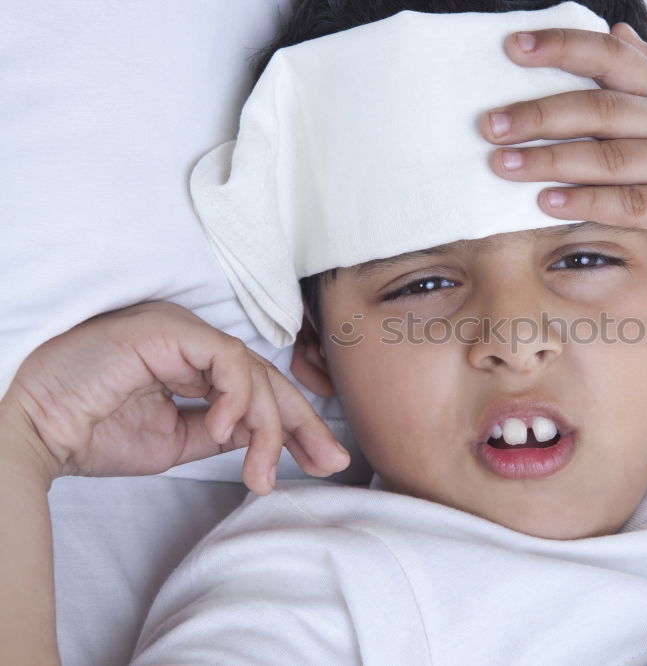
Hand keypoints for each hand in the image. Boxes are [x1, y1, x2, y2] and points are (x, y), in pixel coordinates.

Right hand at [0, 301, 349, 494]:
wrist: (36, 430)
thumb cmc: (92, 432)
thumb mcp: (175, 441)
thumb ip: (220, 432)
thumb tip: (267, 437)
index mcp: (192, 366)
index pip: (258, 390)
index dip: (295, 426)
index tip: (322, 461)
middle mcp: (192, 343)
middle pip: (267, 377)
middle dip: (303, 423)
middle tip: (330, 461)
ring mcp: (181, 332)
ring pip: (253, 371)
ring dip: (268, 425)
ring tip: (260, 470)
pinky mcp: (169, 330)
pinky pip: (226, 359)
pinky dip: (237, 396)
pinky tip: (227, 429)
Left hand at [479, 23, 646, 264]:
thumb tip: (617, 28)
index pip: (610, 58)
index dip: (560, 48)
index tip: (512, 47)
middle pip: (599, 108)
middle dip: (538, 113)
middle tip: (488, 124)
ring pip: (610, 156)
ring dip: (551, 160)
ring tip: (502, 164)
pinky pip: (633, 203)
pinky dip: (588, 202)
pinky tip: (548, 204)